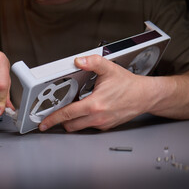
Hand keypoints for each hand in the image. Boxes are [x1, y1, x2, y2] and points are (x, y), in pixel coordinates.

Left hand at [39, 54, 154, 131]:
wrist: (145, 96)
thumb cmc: (129, 85)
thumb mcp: (109, 69)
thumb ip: (92, 62)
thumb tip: (78, 61)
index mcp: (94, 104)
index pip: (67, 114)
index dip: (52, 119)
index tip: (43, 123)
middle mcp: (98, 117)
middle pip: (70, 125)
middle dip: (60, 121)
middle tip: (55, 114)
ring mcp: (102, 124)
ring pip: (79, 127)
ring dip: (72, 121)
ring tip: (72, 110)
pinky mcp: (106, 126)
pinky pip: (89, 127)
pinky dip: (84, 121)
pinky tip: (87, 110)